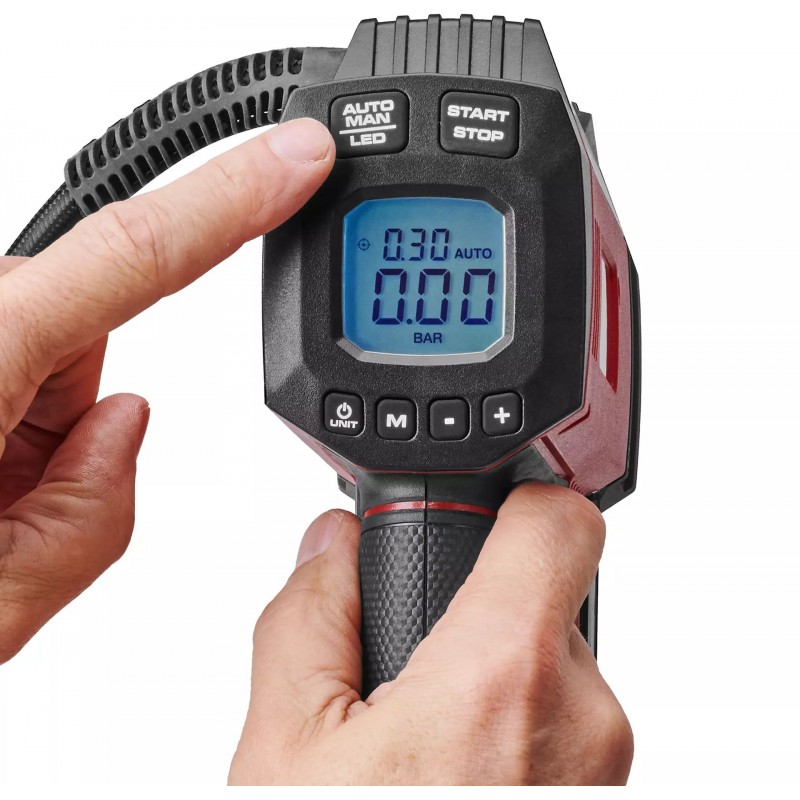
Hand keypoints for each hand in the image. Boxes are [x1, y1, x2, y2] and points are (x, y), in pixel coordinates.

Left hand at [0, 118, 334, 661]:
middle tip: (5, 509)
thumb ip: (91, 508)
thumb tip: (124, 415)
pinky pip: (6, 366)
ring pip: (43, 358)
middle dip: (66, 417)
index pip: (134, 254)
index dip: (232, 199)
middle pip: (82, 332)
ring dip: (24, 435)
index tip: (298, 157)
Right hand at [229, 484, 632, 784]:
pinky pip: (557, 719)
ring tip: (418, 729)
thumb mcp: (283, 749)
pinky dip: (508, 721)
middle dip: (476, 606)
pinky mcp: (601, 797)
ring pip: (546, 662)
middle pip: (541, 595)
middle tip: (412, 654)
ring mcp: (602, 769)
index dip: (519, 499)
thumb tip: (332, 547)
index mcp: (500, 682)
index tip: (483, 509)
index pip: (561, 522)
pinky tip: (448, 768)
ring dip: (485, 671)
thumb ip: (308, 617)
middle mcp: (579, 721)